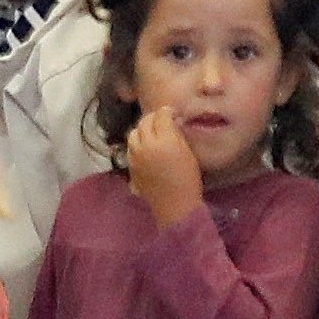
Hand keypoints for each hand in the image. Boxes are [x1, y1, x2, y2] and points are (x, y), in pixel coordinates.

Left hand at [124, 105, 205, 228]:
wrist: (175, 206)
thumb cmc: (188, 180)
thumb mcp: (187, 152)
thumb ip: (176, 135)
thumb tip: (171, 123)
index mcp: (163, 140)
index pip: (160, 116)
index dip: (167, 112)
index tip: (172, 114)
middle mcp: (145, 145)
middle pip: (144, 122)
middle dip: (153, 118)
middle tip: (162, 121)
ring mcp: (135, 156)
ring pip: (133, 133)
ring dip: (142, 129)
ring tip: (151, 133)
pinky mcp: (131, 167)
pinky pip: (131, 148)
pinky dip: (137, 143)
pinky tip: (145, 148)